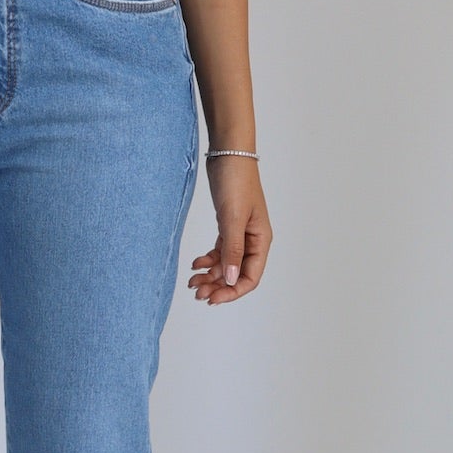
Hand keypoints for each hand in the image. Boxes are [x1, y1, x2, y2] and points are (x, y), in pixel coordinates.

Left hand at [189, 157, 271, 304]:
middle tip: (196, 293)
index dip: (233, 291)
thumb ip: (232, 250)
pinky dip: (208, 260)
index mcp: (261, 240)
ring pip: (226, 264)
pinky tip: (195, 264)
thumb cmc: (235, 181)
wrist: (227, 153)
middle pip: (237, 274)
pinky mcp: (227, 225)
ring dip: (211, 275)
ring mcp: (240, 233)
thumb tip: (232, 280)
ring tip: (191, 282)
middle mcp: (253, 240)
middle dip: (218, 286)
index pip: (251, 277)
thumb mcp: (232, 218)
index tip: (212, 299)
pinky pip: (220, 251)